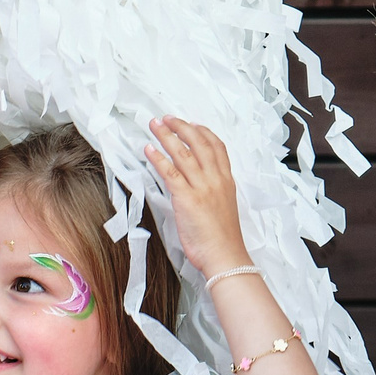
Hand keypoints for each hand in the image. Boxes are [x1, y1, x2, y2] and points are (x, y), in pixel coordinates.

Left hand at [145, 116, 249, 273]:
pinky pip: (170, 172)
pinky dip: (158, 158)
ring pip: (183, 153)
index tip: (191, 124)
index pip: (217, 147)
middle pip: (199, 143)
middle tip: (167, 118)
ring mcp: (202, 187)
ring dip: (166, 136)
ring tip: (155, 125)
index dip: (203, 132)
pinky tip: (149, 149)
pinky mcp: (187, 198)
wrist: (224, 256)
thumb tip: (197, 185)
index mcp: (226, 181)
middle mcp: (216, 180)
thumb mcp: (223, 207)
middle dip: (182, 127)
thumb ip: (212, 191)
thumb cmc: (222, 238)